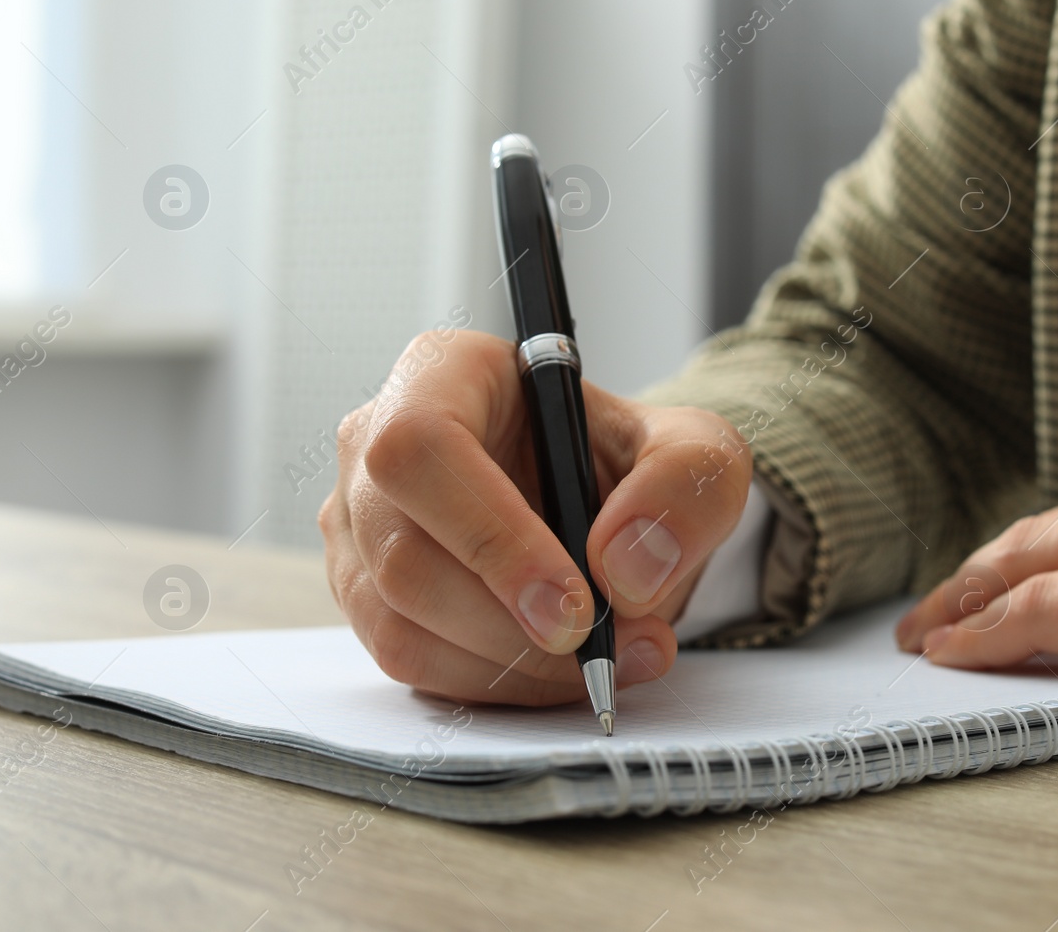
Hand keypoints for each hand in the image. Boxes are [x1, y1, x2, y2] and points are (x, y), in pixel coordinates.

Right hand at [319, 329, 751, 704]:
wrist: (615, 515)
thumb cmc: (636, 465)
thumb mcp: (698, 453)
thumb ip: (683, 488)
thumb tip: (626, 568)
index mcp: (445, 373)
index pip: (422, 447)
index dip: (492, 536)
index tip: (576, 605)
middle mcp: (376, 444)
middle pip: (405, 554)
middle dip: (513, 624)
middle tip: (606, 648)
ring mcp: (359, 526)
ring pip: (401, 623)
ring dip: (511, 665)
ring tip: (608, 658)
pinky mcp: (366, 597)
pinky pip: (412, 664)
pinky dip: (495, 684)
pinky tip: (561, 670)